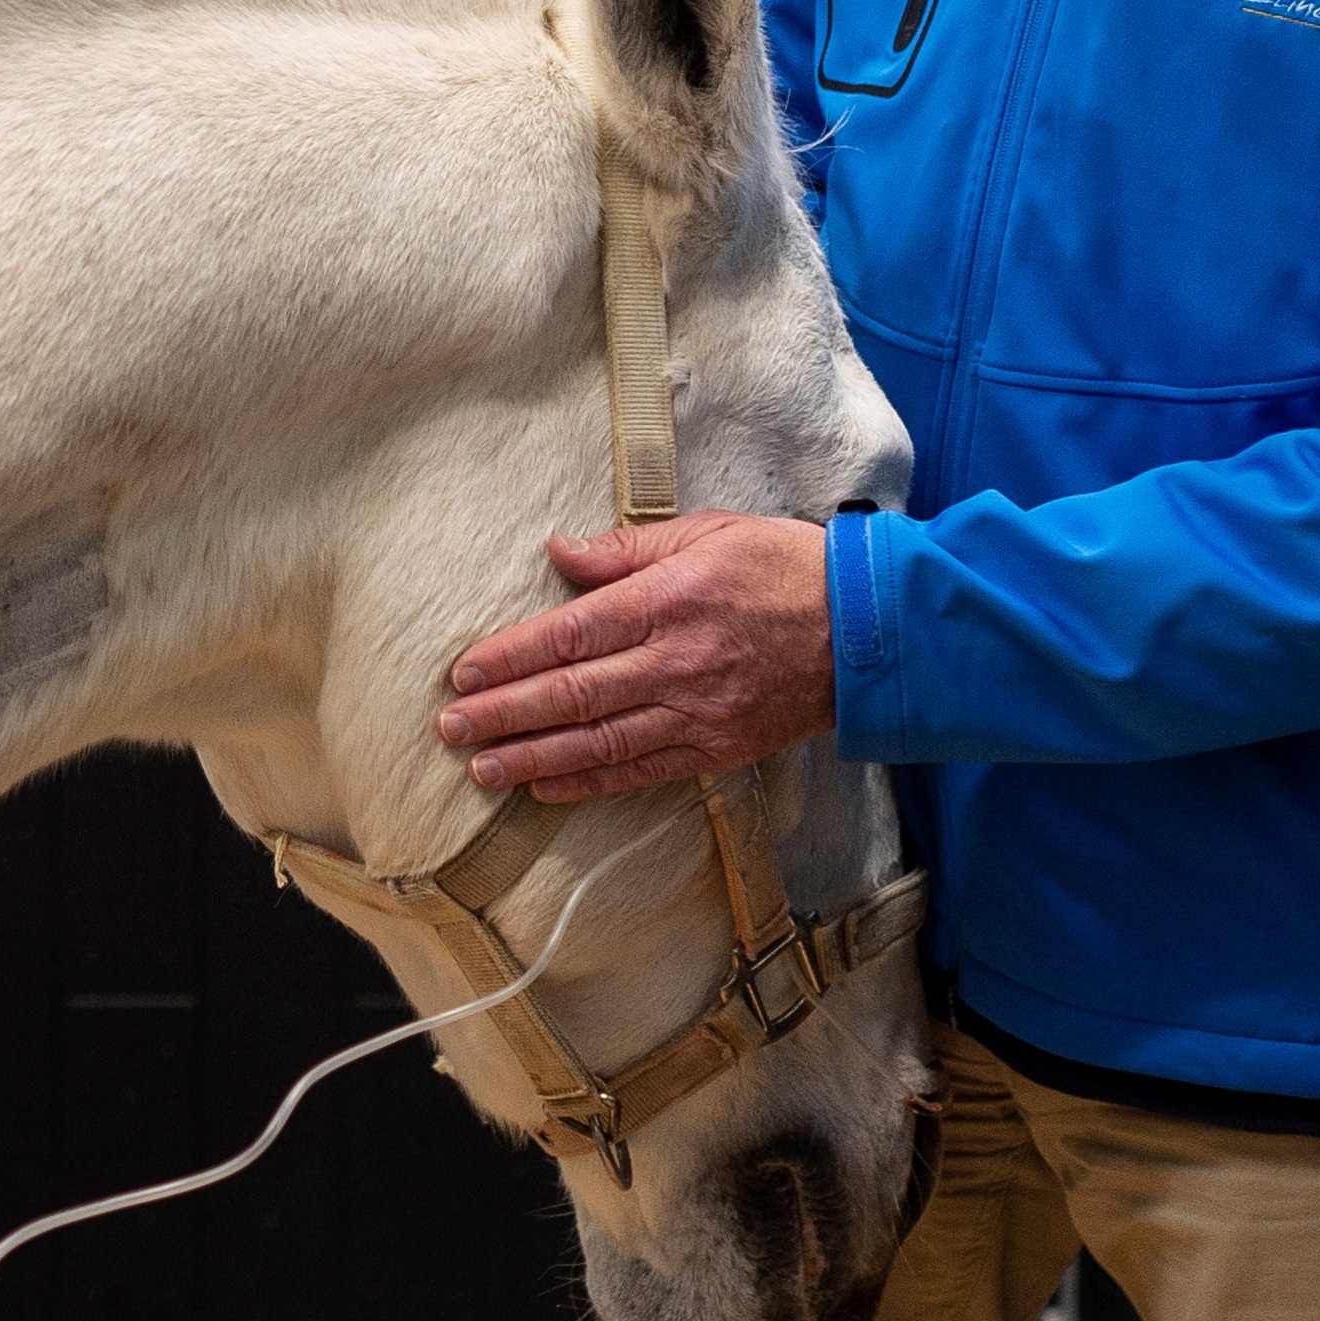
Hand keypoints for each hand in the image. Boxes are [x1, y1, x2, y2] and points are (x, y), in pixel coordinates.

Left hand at [433, 513, 837, 802]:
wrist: (869, 630)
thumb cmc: (784, 568)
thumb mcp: (707, 533)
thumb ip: (627, 549)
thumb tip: (560, 552)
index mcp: (667, 602)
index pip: (570, 634)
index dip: (511, 656)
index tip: (464, 673)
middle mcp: (674, 663)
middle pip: (573, 694)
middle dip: (504, 713)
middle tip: (450, 727)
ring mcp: (696, 712)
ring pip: (598, 741)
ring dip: (533, 757)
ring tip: (481, 769)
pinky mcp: (716, 749)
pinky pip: (641, 771)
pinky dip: (589, 783)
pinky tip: (545, 787)